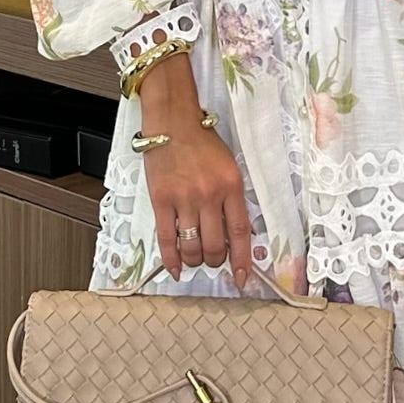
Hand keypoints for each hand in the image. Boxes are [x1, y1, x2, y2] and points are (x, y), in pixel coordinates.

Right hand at [137, 53, 252, 284]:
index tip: (242, 278)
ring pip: (192, 246)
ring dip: (195, 260)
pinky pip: (166, 238)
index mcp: (231, 187)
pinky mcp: (161, 201)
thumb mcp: (229, 168)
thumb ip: (233, 199)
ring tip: (195, 259)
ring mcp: (184, 199)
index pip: (240, 233)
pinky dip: (171, 259)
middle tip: (213, 261)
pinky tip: (175, 269)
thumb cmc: (202, 144)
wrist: (173, 124)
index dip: (242, 260)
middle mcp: (209, 196)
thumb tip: (235, 235)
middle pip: (215, 245)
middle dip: (215, 261)